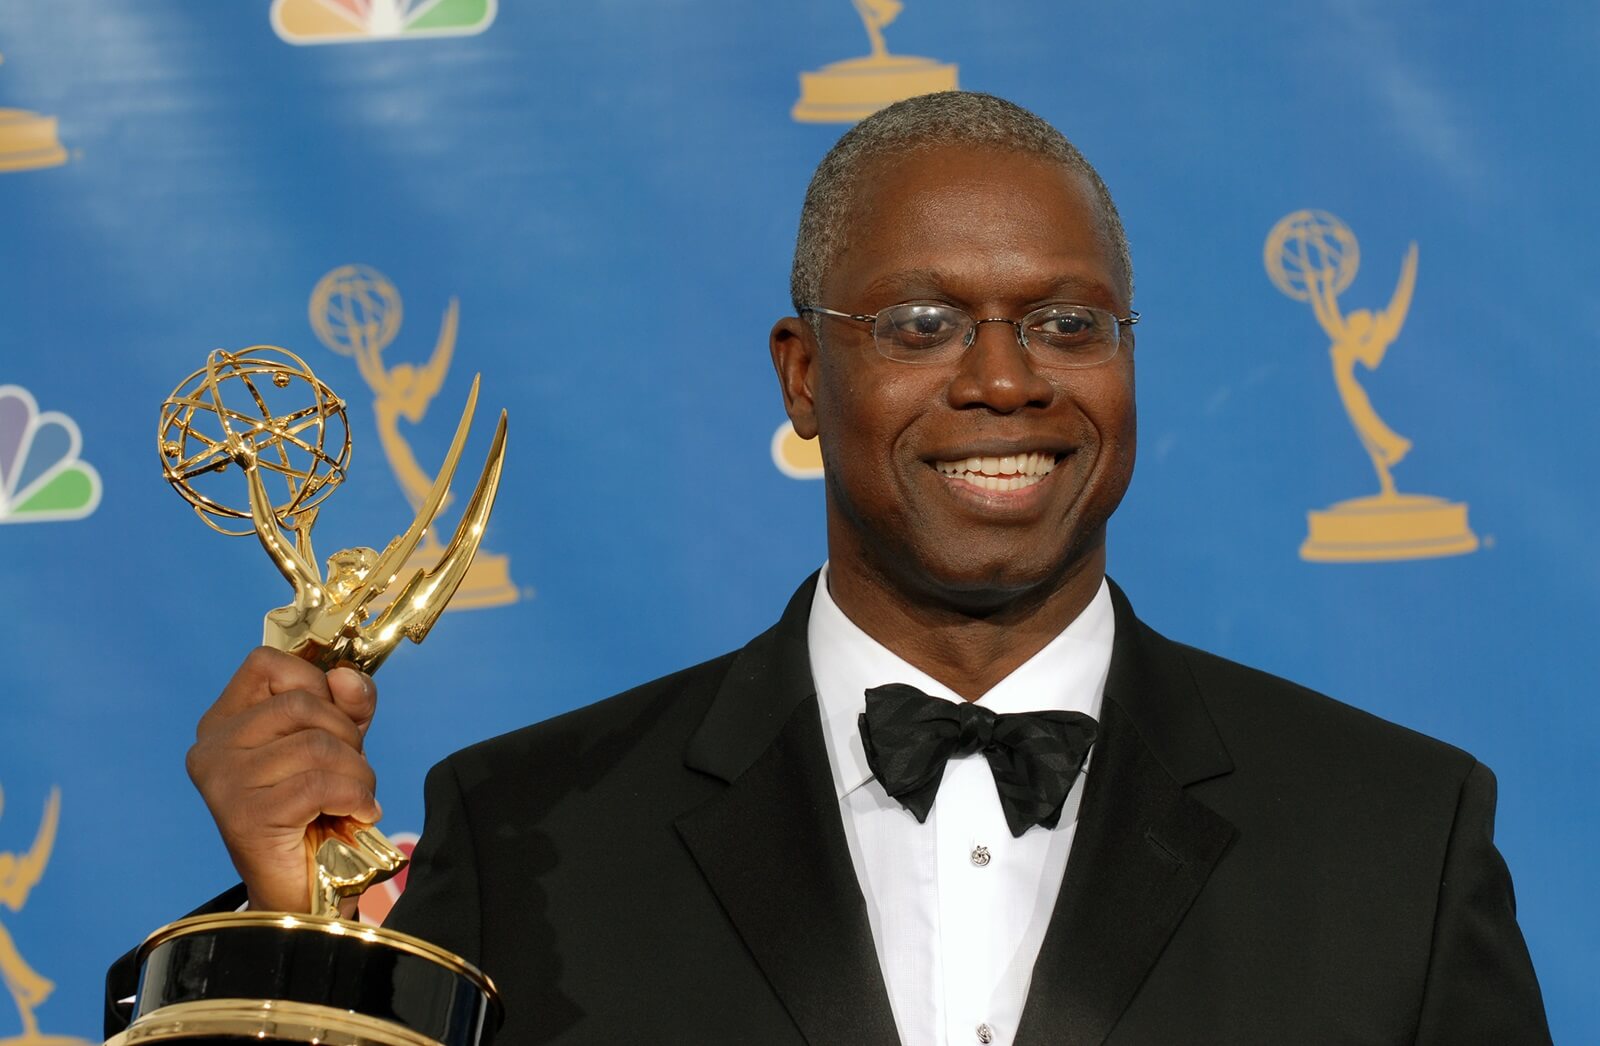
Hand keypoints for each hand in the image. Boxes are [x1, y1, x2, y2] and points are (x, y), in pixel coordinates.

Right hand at [187, 647, 379, 913]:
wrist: (304, 892)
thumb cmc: (317, 809)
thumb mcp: (338, 740)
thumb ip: (346, 703)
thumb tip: (345, 677)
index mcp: (223, 721)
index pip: (267, 663)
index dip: (315, 683)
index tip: (334, 720)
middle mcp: (211, 747)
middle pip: (300, 703)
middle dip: (346, 736)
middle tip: (350, 772)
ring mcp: (223, 781)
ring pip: (317, 745)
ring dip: (357, 772)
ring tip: (353, 798)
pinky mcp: (245, 816)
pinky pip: (320, 785)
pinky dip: (355, 797)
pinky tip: (356, 814)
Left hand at [224, 429, 257, 468]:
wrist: (250, 468)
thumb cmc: (253, 459)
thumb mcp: (254, 450)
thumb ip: (252, 443)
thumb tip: (250, 436)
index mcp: (244, 448)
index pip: (239, 440)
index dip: (237, 435)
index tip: (236, 432)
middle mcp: (238, 451)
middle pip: (234, 442)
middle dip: (232, 437)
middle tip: (231, 433)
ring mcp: (235, 454)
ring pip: (231, 446)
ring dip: (229, 441)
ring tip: (229, 437)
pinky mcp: (233, 457)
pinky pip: (230, 450)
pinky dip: (228, 446)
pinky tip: (228, 444)